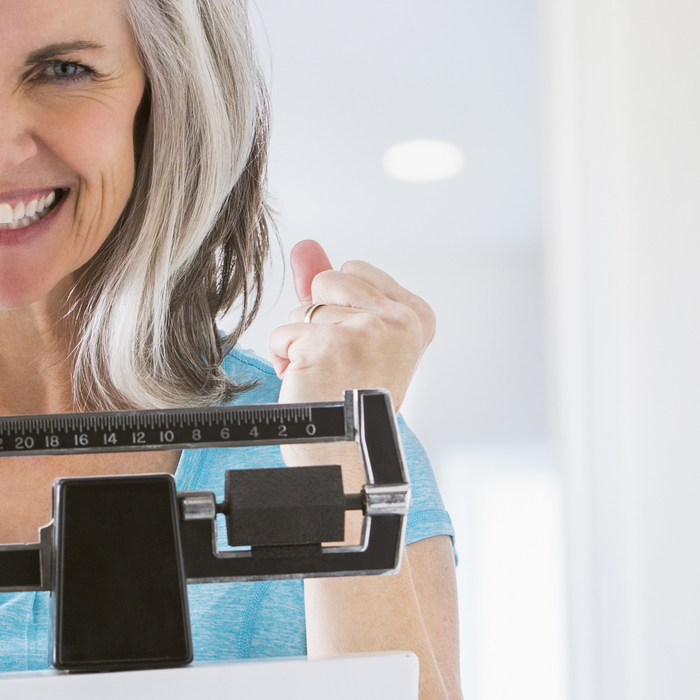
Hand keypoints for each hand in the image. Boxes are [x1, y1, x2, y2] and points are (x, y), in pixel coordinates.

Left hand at [268, 240, 433, 409]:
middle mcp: (398, 321)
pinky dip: (285, 357)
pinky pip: (284, 333)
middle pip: (327, 280)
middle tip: (339, 360)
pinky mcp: (329, 345)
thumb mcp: (358, 336)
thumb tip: (307, 247)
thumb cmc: (353, 400)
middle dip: (319, 318)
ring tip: (325, 373)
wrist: (345, 453)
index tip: (357, 345)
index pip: (355, 269)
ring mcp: (366, 331)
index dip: (340, 306)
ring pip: (302, 308)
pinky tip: (308, 380)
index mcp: (415, 316)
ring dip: (301, 341)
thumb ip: (337, 288)